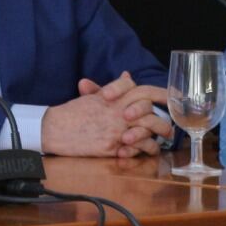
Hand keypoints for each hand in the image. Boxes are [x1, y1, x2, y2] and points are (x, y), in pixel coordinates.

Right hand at [41, 72, 169, 157]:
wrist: (53, 129)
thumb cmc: (71, 114)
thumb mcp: (92, 96)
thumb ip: (112, 88)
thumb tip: (127, 75)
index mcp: (112, 97)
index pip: (141, 90)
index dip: (160, 93)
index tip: (173, 97)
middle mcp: (116, 111)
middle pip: (149, 110)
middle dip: (163, 119)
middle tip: (169, 126)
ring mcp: (115, 128)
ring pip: (148, 129)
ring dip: (159, 135)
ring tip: (162, 139)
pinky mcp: (112, 145)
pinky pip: (138, 148)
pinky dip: (147, 149)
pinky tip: (149, 150)